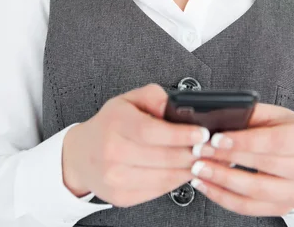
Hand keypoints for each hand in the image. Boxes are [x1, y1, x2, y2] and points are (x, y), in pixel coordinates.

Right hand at [62, 83, 218, 206]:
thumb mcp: (128, 100)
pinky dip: (176, 181)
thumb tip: (175, 104)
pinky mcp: (122, 197)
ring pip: (164, 177)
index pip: (152, 131)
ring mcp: (116, 178)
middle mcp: (113, 152)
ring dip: (189, 169)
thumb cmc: (109, 125)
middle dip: (193, 153)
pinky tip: (185, 170)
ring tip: (204, 160)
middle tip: (211, 148)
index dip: (180, 134)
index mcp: (116, 124)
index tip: (202, 133)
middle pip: (163, 157)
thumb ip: (153, 96)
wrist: (81, 155)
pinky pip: (158, 190)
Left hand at [188, 102, 293, 216]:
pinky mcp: (283, 207)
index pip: (275, 142)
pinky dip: (223, 197)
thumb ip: (249, 114)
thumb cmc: (286, 130)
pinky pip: (249, 207)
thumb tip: (217, 117)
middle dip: (227, 159)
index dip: (244, 142)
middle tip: (200, 152)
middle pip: (264, 167)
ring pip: (256, 192)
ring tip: (199, 169)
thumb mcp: (273, 114)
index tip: (216, 139)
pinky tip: (206, 185)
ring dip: (222, 181)